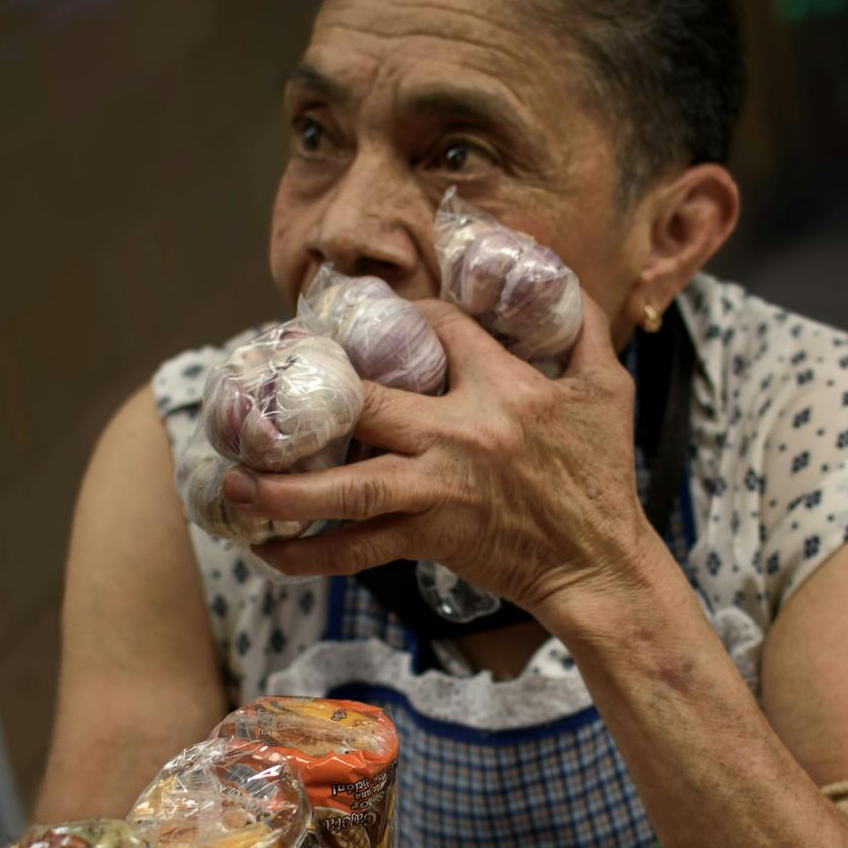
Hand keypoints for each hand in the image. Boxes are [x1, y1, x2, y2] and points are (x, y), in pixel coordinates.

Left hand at [223, 293, 661, 621]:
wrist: (600, 564)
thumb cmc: (604, 478)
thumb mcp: (610, 389)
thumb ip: (587, 328)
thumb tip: (563, 282)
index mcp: (504, 388)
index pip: (439, 330)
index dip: (403, 316)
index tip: (374, 318)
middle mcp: (463, 434)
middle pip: (369, 404)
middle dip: (310, 401)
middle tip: (260, 399)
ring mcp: (442, 489)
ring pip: (351, 486)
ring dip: (287, 487)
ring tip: (238, 482)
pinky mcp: (434, 538)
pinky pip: (362, 549)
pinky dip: (314, 555)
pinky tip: (271, 553)